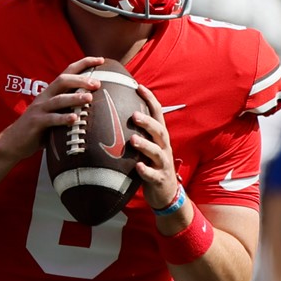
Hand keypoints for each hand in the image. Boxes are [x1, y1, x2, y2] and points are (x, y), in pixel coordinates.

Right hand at [0, 56, 104, 160]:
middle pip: (63, 81)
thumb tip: (95, 106)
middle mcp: (45, 97)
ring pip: (58, 99)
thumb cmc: (39, 128)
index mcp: (51, 92)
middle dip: (81, 80)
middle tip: (97, 83)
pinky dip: (63, 119)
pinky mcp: (36, 123)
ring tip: (88, 98)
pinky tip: (74, 119)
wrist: (14, 142)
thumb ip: (69, 107)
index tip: (102, 60)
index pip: (68, 72)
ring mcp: (39, 109)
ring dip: (74, 98)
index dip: (84, 63)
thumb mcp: (54, 113)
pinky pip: (51, 119)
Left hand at [130, 84, 180, 210]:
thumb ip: (137, 130)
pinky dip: (145, 171)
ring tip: (133, 139)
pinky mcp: (159, 179)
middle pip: (159, 130)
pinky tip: (137, 166)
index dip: (149, 99)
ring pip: (156, 151)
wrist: (166, 194)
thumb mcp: (147, 146)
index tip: (138, 86)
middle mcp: (163, 147)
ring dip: (145, 145)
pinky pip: (153, 174)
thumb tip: (114, 111)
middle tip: (133, 114)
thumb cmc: (151, 165)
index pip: (157, 113)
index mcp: (160, 136)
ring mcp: (163, 164)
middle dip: (147, 122)